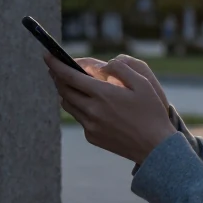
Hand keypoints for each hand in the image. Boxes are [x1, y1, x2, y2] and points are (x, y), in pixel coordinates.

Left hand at [44, 52, 175, 163]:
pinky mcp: (92, 137)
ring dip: (65, 92)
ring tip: (68, 83)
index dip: (55, 64)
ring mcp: (90, 126)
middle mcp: (92, 110)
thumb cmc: (152, 112)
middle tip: (54, 67)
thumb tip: (102, 66)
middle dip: (56, 76)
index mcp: (103, 94)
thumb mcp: (143, 83)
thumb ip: (121, 68)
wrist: (155, 148)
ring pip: (68, 105)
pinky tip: (87, 103)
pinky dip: (78, 107)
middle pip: (64, 90)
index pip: (70, 76)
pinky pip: (79, 118)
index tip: (47, 54)